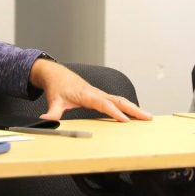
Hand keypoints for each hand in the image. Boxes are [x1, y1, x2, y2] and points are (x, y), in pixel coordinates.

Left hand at [29, 58, 151, 121]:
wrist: (57, 75)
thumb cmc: (58, 86)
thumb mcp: (54, 100)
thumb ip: (52, 111)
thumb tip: (46, 119)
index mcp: (86, 94)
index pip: (103, 104)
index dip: (114, 112)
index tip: (125, 120)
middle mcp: (96, 93)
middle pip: (119, 101)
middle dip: (133, 109)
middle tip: (147, 117)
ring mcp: (100, 94)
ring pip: (121, 100)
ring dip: (134, 108)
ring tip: (148, 117)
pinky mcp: (101, 96)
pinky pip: (118, 101)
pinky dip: (129, 107)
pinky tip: (136, 114)